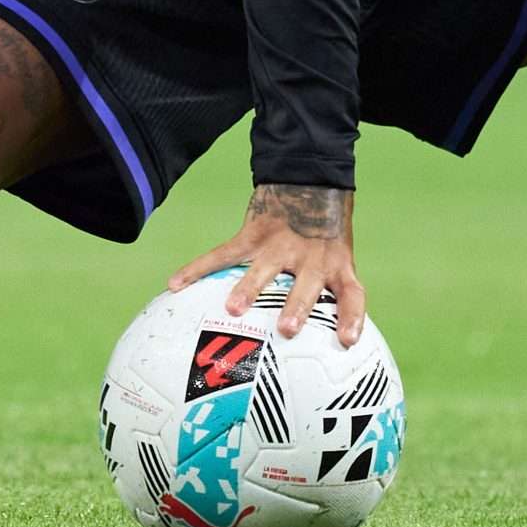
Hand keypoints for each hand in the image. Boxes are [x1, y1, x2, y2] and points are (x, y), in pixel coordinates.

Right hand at [167, 183, 364, 347]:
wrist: (310, 180)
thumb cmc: (324, 234)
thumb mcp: (339, 259)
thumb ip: (333, 295)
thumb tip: (332, 347)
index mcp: (336, 265)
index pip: (351, 294)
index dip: (352, 318)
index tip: (348, 342)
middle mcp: (310, 257)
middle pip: (305, 284)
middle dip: (297, 306)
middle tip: (287, 328)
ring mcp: (281, 244)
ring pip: (264, 268)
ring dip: (249, 288)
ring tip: (234, 308)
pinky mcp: (253, 234)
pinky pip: (222, 254)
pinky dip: (197, 269)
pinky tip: (175, 284)